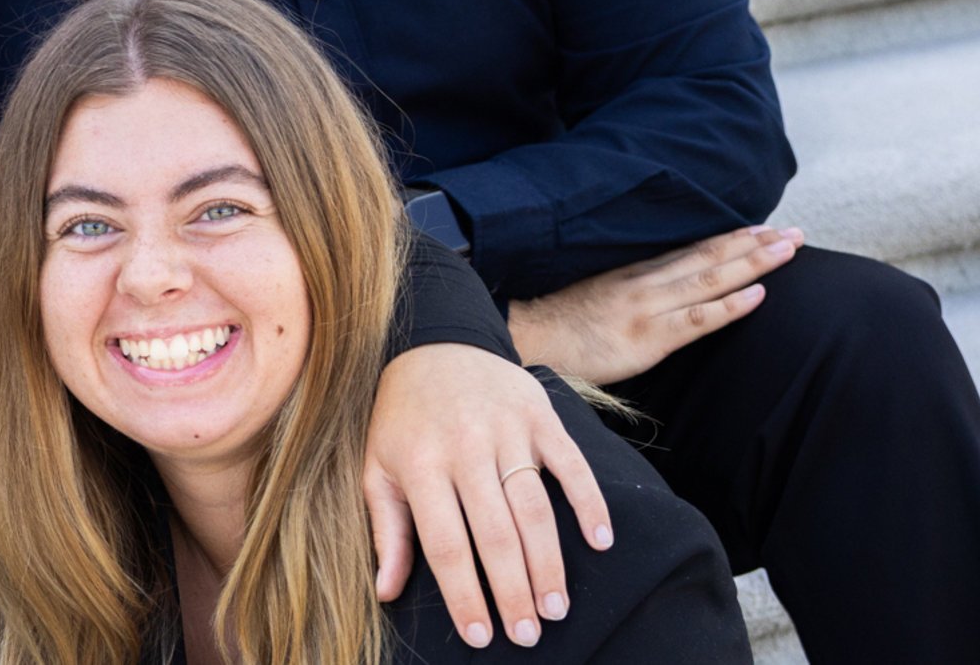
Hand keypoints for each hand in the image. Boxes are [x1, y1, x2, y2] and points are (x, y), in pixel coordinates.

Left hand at [365, 343, 611, 649]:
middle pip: (496, 533)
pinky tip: (601, 543)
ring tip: (555, 606)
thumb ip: (387, 530)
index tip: (479, 636)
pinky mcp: (541, 415)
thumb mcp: (379, 467)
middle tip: (528, 634)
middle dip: (513, 591)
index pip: (446, 543)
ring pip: (535, 508)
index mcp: (420, 465)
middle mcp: (465, 447)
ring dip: (549, 562)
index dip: (464, 594)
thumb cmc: (402, 419)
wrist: (435, 343)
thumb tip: (385, 591)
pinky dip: (590, 504)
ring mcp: (507, 430)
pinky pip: (572, 465)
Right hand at [508, 225, 801, 384]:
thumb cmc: (559, 324)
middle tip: (794, 232)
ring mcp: (647, 308)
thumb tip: (660, 296)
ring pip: (709, 280)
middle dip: (755, 244)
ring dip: (753, 264)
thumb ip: (630, 293)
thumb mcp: (598, 297)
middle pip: (709, 258)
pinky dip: (729, 305)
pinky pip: (695, 319)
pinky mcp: (646, 338)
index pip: (693, 251)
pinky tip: (758, 296)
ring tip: (787, 250)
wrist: (526, 338)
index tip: (765, 227)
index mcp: (635, 274)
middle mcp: (646, 283)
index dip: (732, 238)